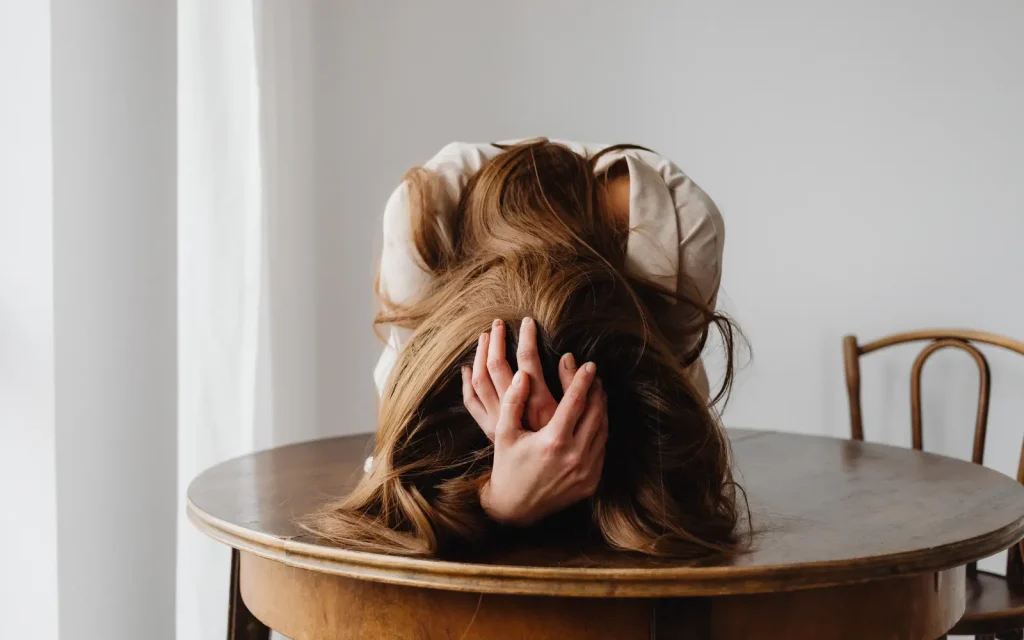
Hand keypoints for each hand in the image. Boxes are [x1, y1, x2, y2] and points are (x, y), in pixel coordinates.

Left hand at [461, 317, 574, 439]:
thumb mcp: (570, 417)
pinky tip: (468, 366)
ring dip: (481, 354)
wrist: (535, 485)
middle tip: (499, 322)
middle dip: (498, 340)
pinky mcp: (488, 428)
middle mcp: (513, 409)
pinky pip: (471, 400)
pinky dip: (467, 381)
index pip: (528, 360)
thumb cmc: (560, 448)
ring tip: (486, 336)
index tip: (528, 320)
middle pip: (498, 365)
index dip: (527, 337)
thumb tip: (569, 356)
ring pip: (480, 379)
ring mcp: (496, 418)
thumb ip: (571, 387)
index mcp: (537, 403)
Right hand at [478, 363, 608, 525]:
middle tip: (595, 376)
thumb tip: (523, 374)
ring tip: (597, 393)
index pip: (575, 402)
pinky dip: (600, 430)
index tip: (589, 364)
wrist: (515, 507)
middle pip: (595, 413)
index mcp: (553, 441)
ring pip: (602, 430)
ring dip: (602, 409)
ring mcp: (586, 471)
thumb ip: (513, 401)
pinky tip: (595, 420)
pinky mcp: (591, 482)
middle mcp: (574, 456)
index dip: (583, 380)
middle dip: (597, 391)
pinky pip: (601, 449)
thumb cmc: (507, 465)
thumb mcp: (505, 432)